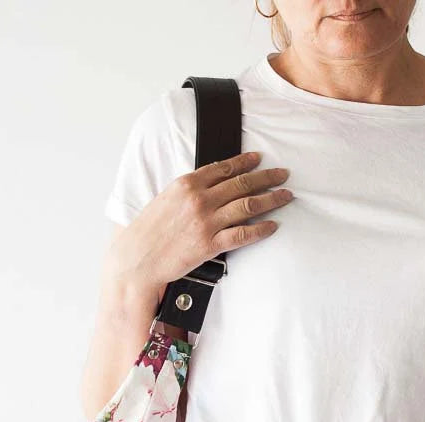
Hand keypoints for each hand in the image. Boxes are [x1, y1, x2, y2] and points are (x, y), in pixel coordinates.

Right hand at [107, 150, 293, 304]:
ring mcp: (206, 222)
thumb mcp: (166, 199)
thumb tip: (212, 182)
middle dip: (267, 178)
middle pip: (241, 184)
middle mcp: (199, 200)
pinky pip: (243, 234)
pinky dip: (261, 229)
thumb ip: (189, 190)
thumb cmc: (149, 231)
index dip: (245, 163)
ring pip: (247, 205)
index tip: (260, 159)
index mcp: (186, 184)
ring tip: (286, 196)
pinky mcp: (211, 245)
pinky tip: (273, 226)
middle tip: (284, 175)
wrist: (138, 259)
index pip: (223, 168)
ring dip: (271, 199)